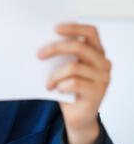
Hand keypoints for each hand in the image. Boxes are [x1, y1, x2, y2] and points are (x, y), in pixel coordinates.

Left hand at [38, 23, 110, 143]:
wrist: (76, 115)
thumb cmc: (67, 88)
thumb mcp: (63, 69)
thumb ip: (60, 56)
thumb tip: (40, 45)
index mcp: (96, 52)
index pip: (90, 32)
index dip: (73, 27)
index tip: (54, 28)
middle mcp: (103, 62)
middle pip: (79, 47)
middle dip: (55, 48)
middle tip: (38, 54)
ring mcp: (103, 78)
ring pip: (73, 67)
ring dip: (54, 75)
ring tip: (47, 83)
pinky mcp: (98, 93)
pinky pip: (74, 83)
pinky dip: (60, 86)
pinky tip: (56, 90)